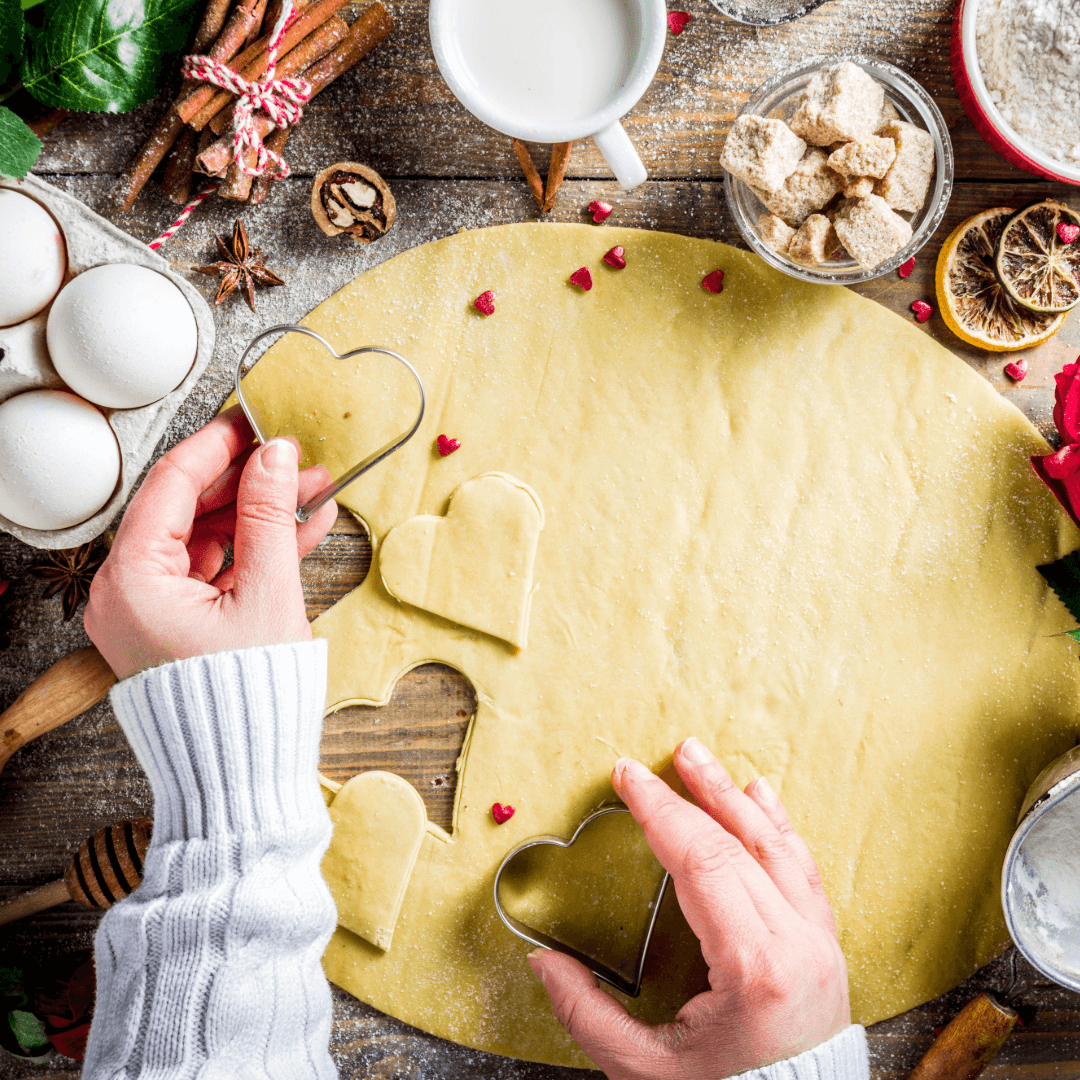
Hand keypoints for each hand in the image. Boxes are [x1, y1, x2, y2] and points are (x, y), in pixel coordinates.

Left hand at [85, 405, 337, 678]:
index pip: (170, 485)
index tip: (253, 420)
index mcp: (130, 581)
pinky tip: (300, 528)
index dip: (217, 446)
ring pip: (204, 537)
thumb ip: (270, 515)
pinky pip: (211, 569)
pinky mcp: (174, 623)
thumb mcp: (268, 594)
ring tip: (311, 492)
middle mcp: (126, 592)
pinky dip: (252, 550)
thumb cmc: (246, 701)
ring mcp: (149, 608)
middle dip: (248, 481)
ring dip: (258, 514)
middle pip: (186, 509)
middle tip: (293, 457)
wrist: (242, 775)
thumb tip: (276, 457)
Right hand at [529, 738, 849, 1078]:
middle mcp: (797, 945)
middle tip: (666, 754)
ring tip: (704, 761)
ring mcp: (820, 943)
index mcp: (755, 968)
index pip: (701, 862)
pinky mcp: (826, 947)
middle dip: (696, 793)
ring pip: (778, 848)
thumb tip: (542, 960)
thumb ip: (587, 1014)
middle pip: (739, 844)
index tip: (629, 776)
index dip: (660, 811)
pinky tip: (763, 798)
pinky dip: (779, 827)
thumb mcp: (646, 1072)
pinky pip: (804, 870)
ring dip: (737, 798)